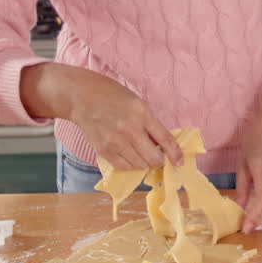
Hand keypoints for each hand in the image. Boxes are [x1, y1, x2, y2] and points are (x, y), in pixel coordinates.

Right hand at [51, 66, 182, 170]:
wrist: (82, 97)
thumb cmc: (113, 96)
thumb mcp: (138, 103)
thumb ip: (150, 123)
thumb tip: (162, 145)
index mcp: (142, 113)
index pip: (165, 139)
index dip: (175, 153)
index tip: (180, 161)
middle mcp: (130, 129)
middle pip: (153, 158)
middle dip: (159, 160)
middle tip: (158, 156)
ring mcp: (115, 142)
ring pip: (139, 165)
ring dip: (145, 163)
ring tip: (142, 153)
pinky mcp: (103, 150)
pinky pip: (123, 166)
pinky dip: (131, 165)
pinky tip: (131, 156)